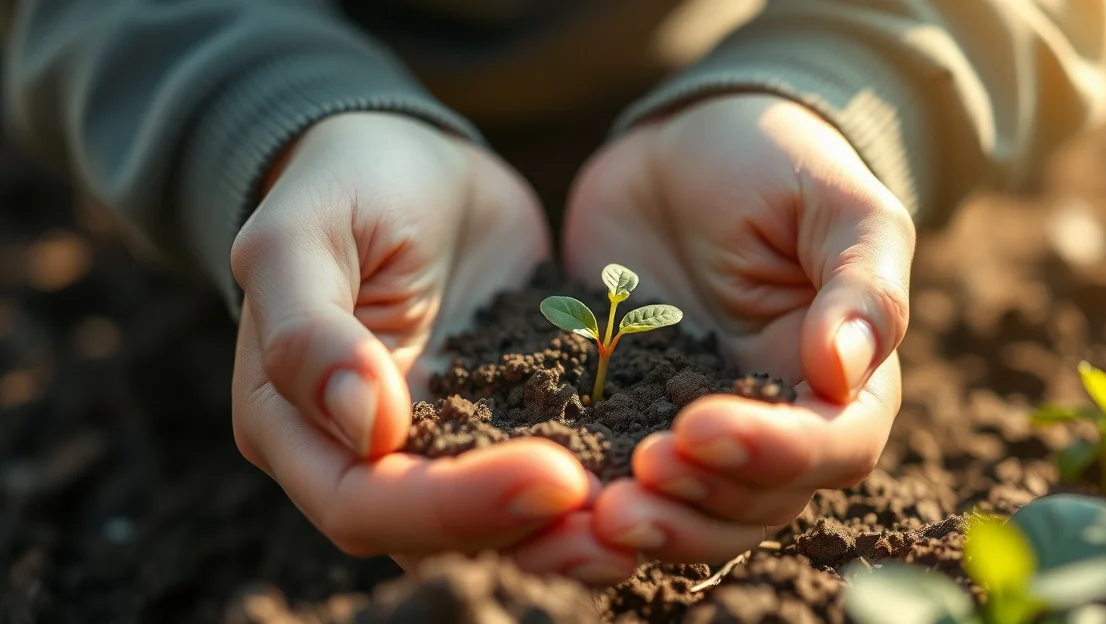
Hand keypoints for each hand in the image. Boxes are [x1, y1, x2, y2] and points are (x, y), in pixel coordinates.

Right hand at [229, 112, 632, 580]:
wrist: (412, 162)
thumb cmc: (345, 183)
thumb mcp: (304, 232)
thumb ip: (307, 330)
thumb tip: (366, 428)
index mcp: (293, 425)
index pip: (365, 503)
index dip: (453, 507)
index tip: (553, 476)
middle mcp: (361, 458)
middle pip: (437, 536)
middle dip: (527, 534)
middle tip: (620, 519)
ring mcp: (438, 444)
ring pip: (495, 524)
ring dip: (567, 534)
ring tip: (643, 521)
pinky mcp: (502, 423)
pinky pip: (544, 471)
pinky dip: (593, 485)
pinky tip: (656, 480)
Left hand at [562, 94, 913, 562]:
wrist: (683, 146)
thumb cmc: (776, 161)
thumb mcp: (835, 199)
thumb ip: (861, 280)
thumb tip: (844, 370)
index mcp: (843, 381)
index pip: (833, 447)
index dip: (774, 454)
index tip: (700, 428)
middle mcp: (776, 424)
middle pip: (758, 504)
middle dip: (697, 506)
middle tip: (632, 484)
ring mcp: (698, 429)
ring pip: (692, 516)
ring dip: (650, 526)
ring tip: (594, 514)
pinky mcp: (629, 420)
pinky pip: (618, 484)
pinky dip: (590, 510)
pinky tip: (546, 515)